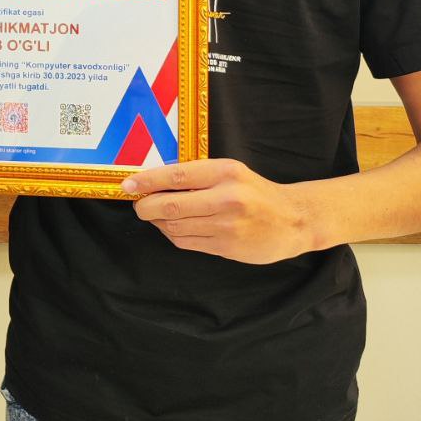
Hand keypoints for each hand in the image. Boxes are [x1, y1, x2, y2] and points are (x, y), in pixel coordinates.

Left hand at [122, 159, 308, 263]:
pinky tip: (173, 228)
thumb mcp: (230, 172)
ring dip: (158, 222)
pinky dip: (172, 235)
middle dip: (146, 207)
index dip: (148, 181)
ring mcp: (227, 226)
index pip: (177, 175)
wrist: (292, 220)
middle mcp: (226, 198)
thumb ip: (197, 176)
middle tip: (138, 205)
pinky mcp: (227, 247)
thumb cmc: (255, 192)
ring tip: (156, 216)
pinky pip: (187, 242)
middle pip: (171, 205)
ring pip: (175, 226)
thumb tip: (154, 183)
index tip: (128, 185)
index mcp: (225, 172)